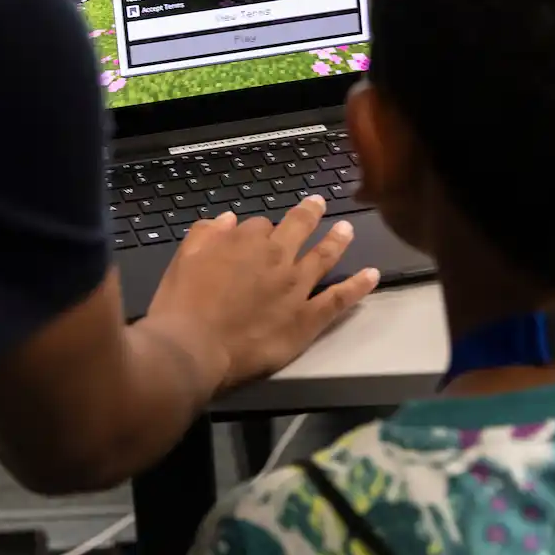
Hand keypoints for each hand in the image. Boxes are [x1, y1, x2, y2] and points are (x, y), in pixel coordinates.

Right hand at [145, 197, 379, 392]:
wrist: (193, 349)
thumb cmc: (182, 304)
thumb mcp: (184, 257)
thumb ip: (207, 234)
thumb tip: (228, 220)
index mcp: (246, 240)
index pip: (260, 226)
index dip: (258, 232)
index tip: (255, 238)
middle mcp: (277, 258)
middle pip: (298, 228)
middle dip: (308, 214)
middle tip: (318, 205)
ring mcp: (296, 288)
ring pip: (323, 256)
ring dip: (337, 240)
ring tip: (347, 229)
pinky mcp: (307, 319)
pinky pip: (338, 299)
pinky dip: (358, 286)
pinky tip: (372, 275)